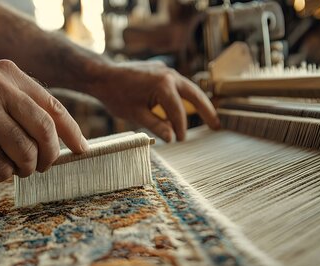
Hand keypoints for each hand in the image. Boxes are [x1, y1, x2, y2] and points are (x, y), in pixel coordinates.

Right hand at [0, 60, 87, 182]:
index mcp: (5, 73)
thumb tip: (67, 139)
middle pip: (44, 131)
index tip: (82, 150)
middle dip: (49, 156)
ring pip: (26, 154)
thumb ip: (24, 109)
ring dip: (23, 169)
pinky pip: (2, 169)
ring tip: (9, 167)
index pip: (51, 106)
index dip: (71, 132)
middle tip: (42, 167)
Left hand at [90, 61, 219, 141]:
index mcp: (163, 85)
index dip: (180, 128)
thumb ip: (156, 125)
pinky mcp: (161, 71)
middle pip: (194, 94)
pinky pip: (178, 85)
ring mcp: (166, 71)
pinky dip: (185, 96)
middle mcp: (169, 74)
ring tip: (209, 118)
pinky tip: (187, 108)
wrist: (102, 76)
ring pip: (188, 88)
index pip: (177, 112)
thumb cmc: (116, 95)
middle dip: (206, 111)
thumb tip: (172, 137)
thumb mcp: (136, 115)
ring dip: (198, 103)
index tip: (180, 140)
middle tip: (217, 126)